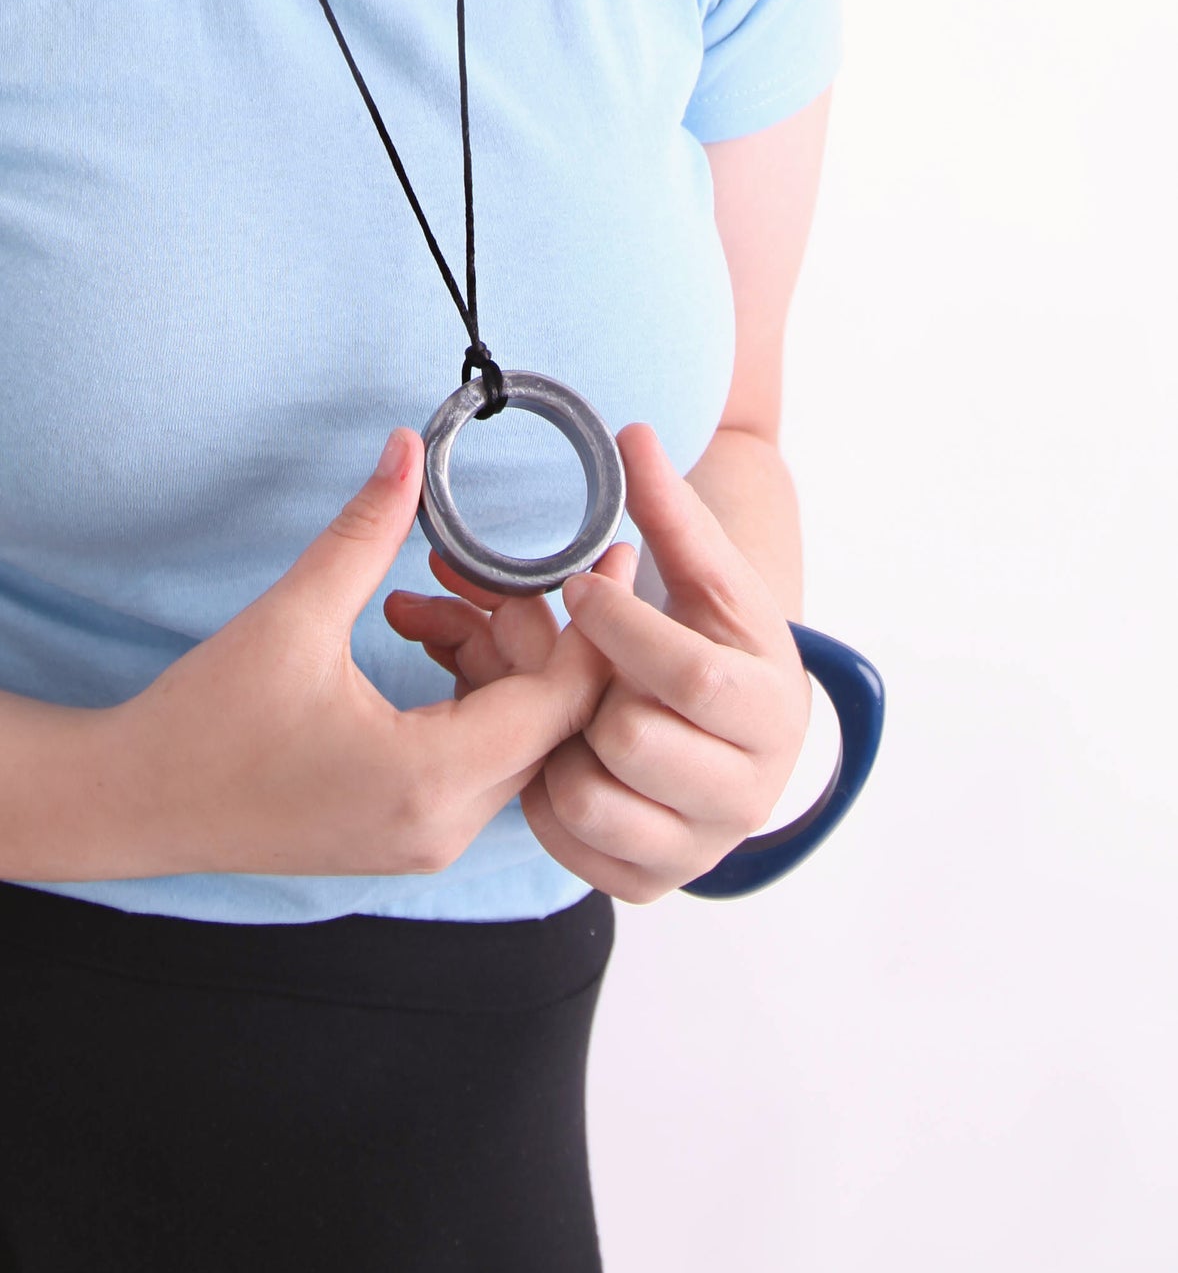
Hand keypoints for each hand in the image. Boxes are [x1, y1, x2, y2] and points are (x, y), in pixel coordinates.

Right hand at [105, 428, 616, 879]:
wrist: (134, 802)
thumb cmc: (205, 723)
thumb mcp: (292, 615)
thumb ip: (365, 532)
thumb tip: (409, 450)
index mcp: (430, 780)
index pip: (561, 702)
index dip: (595, 623)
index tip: (611, 554)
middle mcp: (444, 825)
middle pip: (544, 719)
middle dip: (525, 628)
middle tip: (472, 563)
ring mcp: (426, 837)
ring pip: (509, 737)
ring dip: (486, 657)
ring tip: (419, 592)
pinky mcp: (405, 831)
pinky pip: (473, 756)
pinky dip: (461, 692)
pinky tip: (411, 633)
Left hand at [383, 423, 810, 902]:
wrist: (735, 733)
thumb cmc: (715, 639)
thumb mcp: (707, 577)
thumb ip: (672, 511)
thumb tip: (633, 432)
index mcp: (770, 708)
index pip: (687, 672)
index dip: (620, 624)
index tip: (580, 586)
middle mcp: (747, 793)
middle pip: (631, 740)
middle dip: (587, 689)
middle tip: (574, 657)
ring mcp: (699, 847)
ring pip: (588, 798)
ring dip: (557, 743)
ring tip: (566, 705)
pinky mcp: (650, 882)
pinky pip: (566, 844)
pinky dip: (544, 795)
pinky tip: (557, 753)